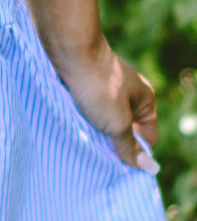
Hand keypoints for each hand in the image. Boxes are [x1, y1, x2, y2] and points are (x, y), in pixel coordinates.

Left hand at [51, 37, 158, 173]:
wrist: (70, 51)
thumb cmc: (99, 87)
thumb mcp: (117, 123)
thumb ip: (130, 145)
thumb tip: (150, 167)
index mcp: (144, 99)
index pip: (147, 135)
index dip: (136, 152)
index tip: (122, 169)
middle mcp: (128, 91)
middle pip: (124, 126)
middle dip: (112, 143)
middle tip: (100, 161)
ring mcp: (106, 85)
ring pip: (103, 117)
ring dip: (94, 130)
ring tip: (84, 144)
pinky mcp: (85, 82)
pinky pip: (87, 106)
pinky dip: (82, 117)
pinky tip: (72, 127)